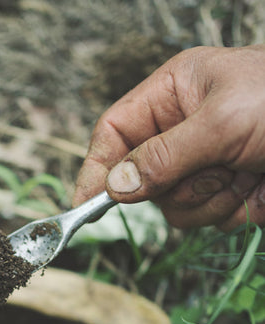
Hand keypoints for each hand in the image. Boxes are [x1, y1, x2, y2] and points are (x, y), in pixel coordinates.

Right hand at [73, 45, 264, 229]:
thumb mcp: (221, 122)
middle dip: (172, 186)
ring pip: (172, 207)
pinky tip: (254, 187)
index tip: (84, 204)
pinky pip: (204, 219)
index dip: (96, 167)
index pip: (115, 132)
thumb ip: (163, 155)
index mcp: (173, 95)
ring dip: (206, 200)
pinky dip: (229, 210)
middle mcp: (181, 131)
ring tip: (241, 174)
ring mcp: (202, 165)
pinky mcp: (223, 192)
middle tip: (208, 171)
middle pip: (140, 180)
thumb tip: (115, 186)